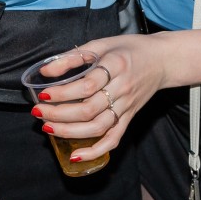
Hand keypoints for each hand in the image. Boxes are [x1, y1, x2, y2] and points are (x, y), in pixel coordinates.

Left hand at [30, 34, 168, 163]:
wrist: (161, 60)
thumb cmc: (129, 49)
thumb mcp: (102, 44)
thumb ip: (74, 57)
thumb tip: (46, 71)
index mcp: (116, 66)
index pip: (87, 85)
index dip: (63, 92)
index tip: (44, 93)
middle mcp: (122, 89)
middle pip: (89, 109)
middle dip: (59, 114)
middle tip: (39, 112)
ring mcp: (127, 107)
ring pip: (97, 127)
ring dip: (69, 132)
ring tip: (48, 128)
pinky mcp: (129, 118)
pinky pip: (113, 139)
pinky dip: (95, 151)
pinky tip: (75, 155)